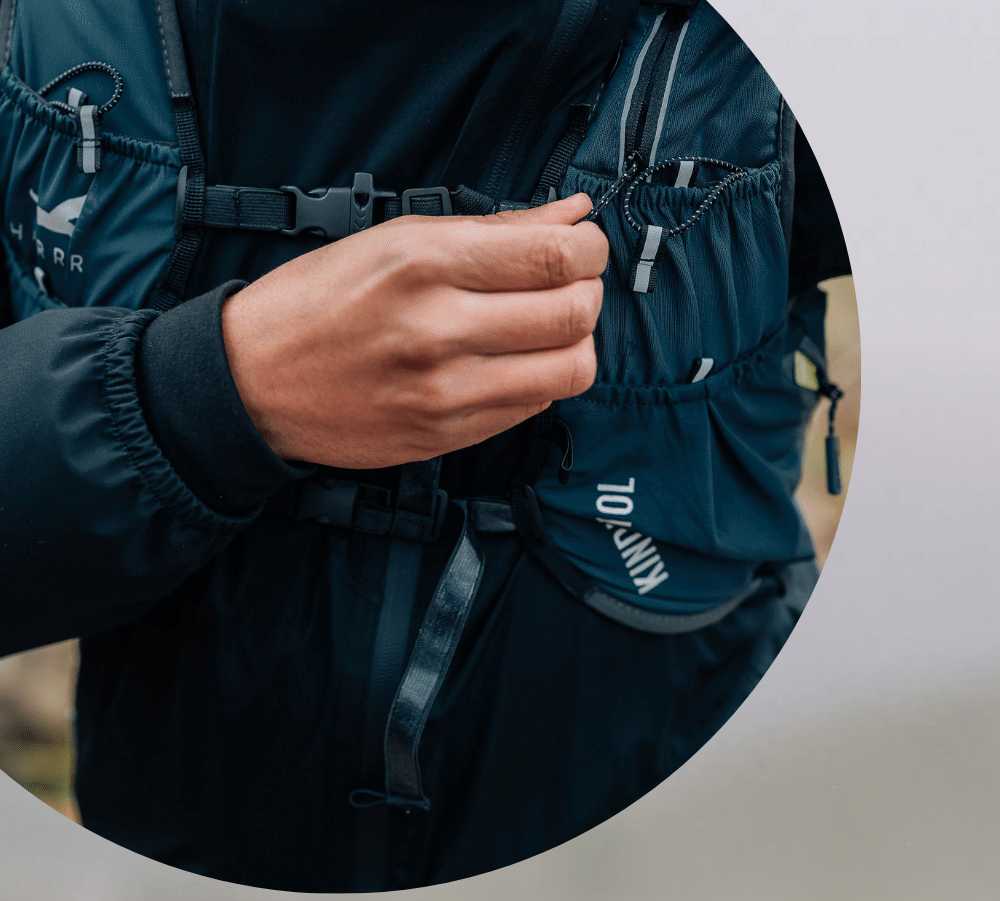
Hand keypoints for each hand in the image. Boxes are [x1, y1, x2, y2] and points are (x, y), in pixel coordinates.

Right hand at [221, 194, 608, 467]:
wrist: (256, 379)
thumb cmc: (325, 298)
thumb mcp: (397, 240)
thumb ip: (495, 230)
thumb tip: (572, 215)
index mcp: (424, 262)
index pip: (552, 257)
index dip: (589, 250)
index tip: (586, 246)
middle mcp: (441, 327)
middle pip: (573, 314)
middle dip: (589, 294)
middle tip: (573, 285)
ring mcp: (449, 388)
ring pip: (570, 369)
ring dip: (577, 344)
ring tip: (549, 327)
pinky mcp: (453, 433)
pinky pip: (537, 406)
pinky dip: (543, 379)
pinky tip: (514, 360)